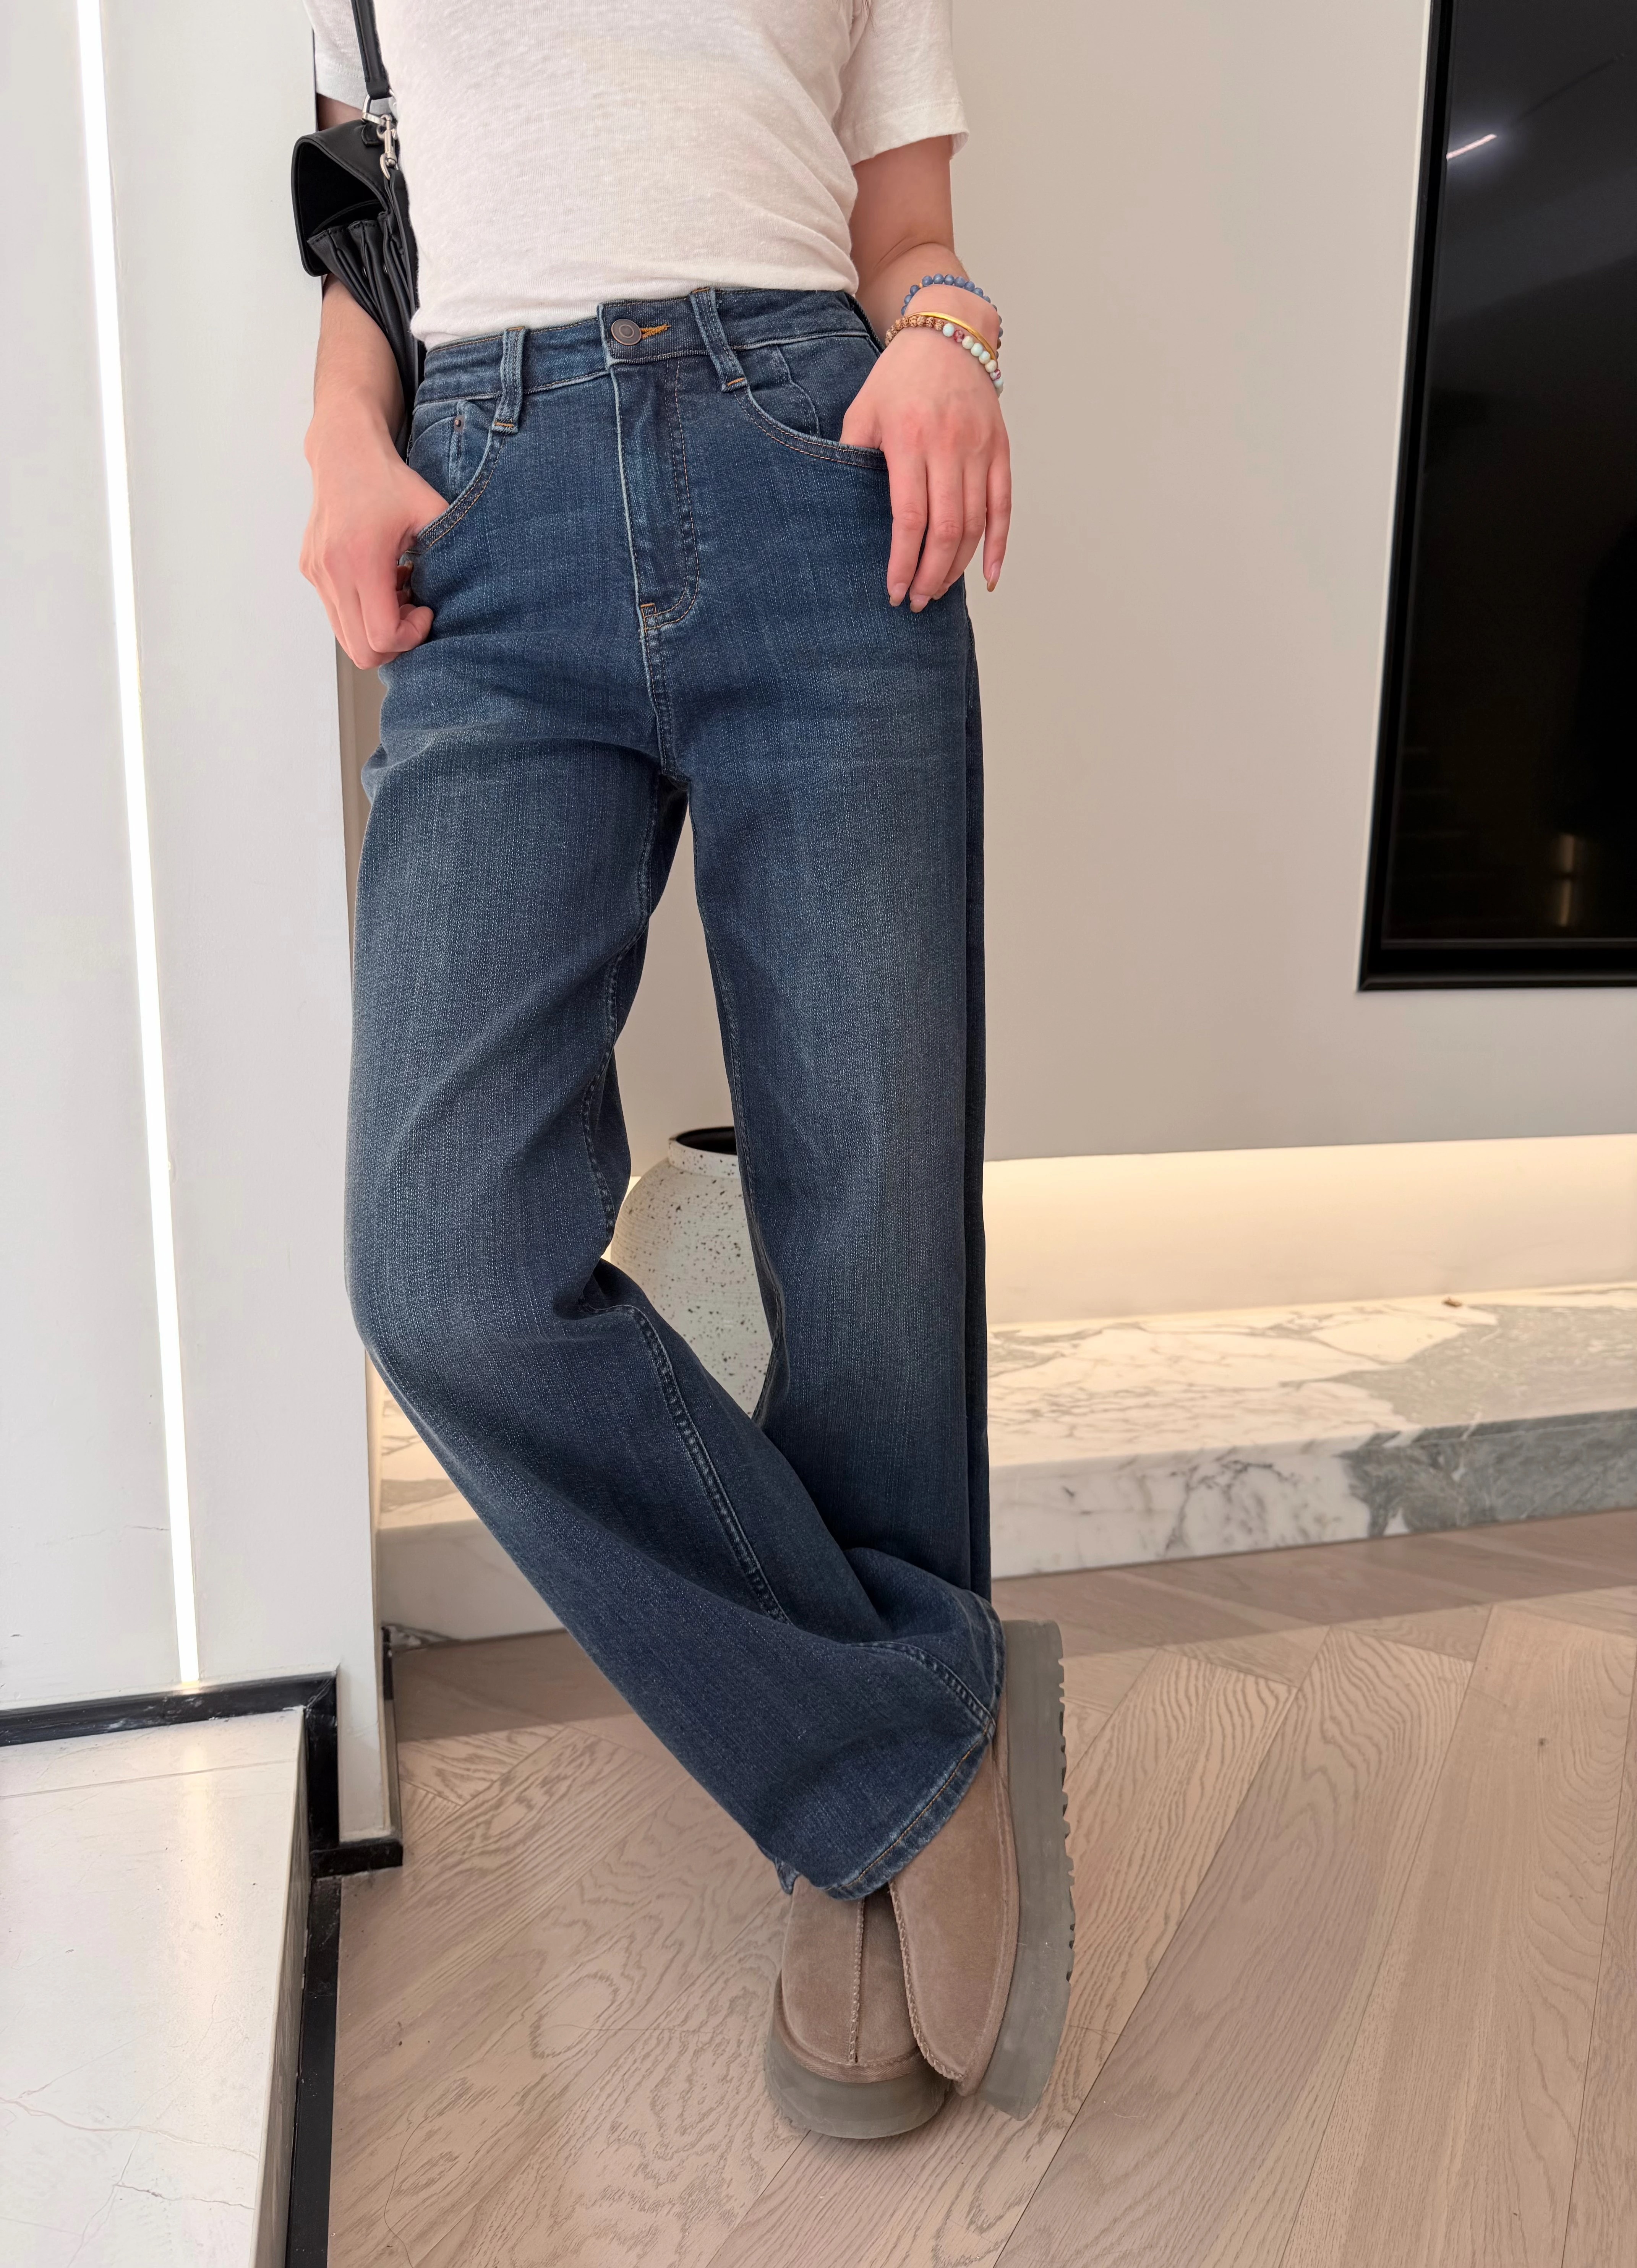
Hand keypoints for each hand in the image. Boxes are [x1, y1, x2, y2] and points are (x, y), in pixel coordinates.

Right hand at [300, 412, 448, 668]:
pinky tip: (382, 582)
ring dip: (377, 627)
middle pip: (361, 650)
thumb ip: (451, 553)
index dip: (411, 637)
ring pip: (346, 638)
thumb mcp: (432, 512)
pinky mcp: (311, 571)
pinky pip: (337, 615)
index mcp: (361, 559)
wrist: (344, 454)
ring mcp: (317, 574)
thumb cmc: (390, 482)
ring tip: (399, 593)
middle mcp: (331, 571)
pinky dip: (362, 611)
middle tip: (414, 611)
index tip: (426, 610)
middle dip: (394, 642)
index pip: (382, 636)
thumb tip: (469, 594)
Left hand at [840, 326, 1010, 610]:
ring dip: (958, 566)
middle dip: (931, 574)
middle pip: (946, 528)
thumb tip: (843, 510)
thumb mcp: (863, 411)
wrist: (947, 332)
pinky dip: (999, 546)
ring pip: (975, 524)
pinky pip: (1004, 507)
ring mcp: (980, 449)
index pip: (909, 517)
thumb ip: (853, 458)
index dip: (904, 562)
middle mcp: (949, 446)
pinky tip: (989, 577)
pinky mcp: (1001, 449)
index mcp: (909, 439)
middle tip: (918, 602)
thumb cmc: (898, 377)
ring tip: (939, 590)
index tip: (895, 591)